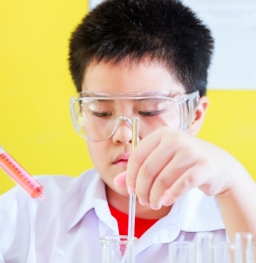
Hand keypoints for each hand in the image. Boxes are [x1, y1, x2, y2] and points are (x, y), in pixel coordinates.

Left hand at [118, 127, 238, 209]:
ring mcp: (191, 151)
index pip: (137, 156)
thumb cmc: (185, 163)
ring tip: (154, 203)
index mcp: (162, 134)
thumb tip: (116, 182)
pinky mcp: (204, 166)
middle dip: (141, 189)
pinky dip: (171, 196)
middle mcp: (176, 139)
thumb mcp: (161, 162)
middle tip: (142, 200)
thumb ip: (138, 171)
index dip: (130, 176)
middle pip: (148, 169)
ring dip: (155, 196)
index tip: (130, 190)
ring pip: (163, 179)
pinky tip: (167, 201)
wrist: (220, 166)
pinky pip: (181, 185)